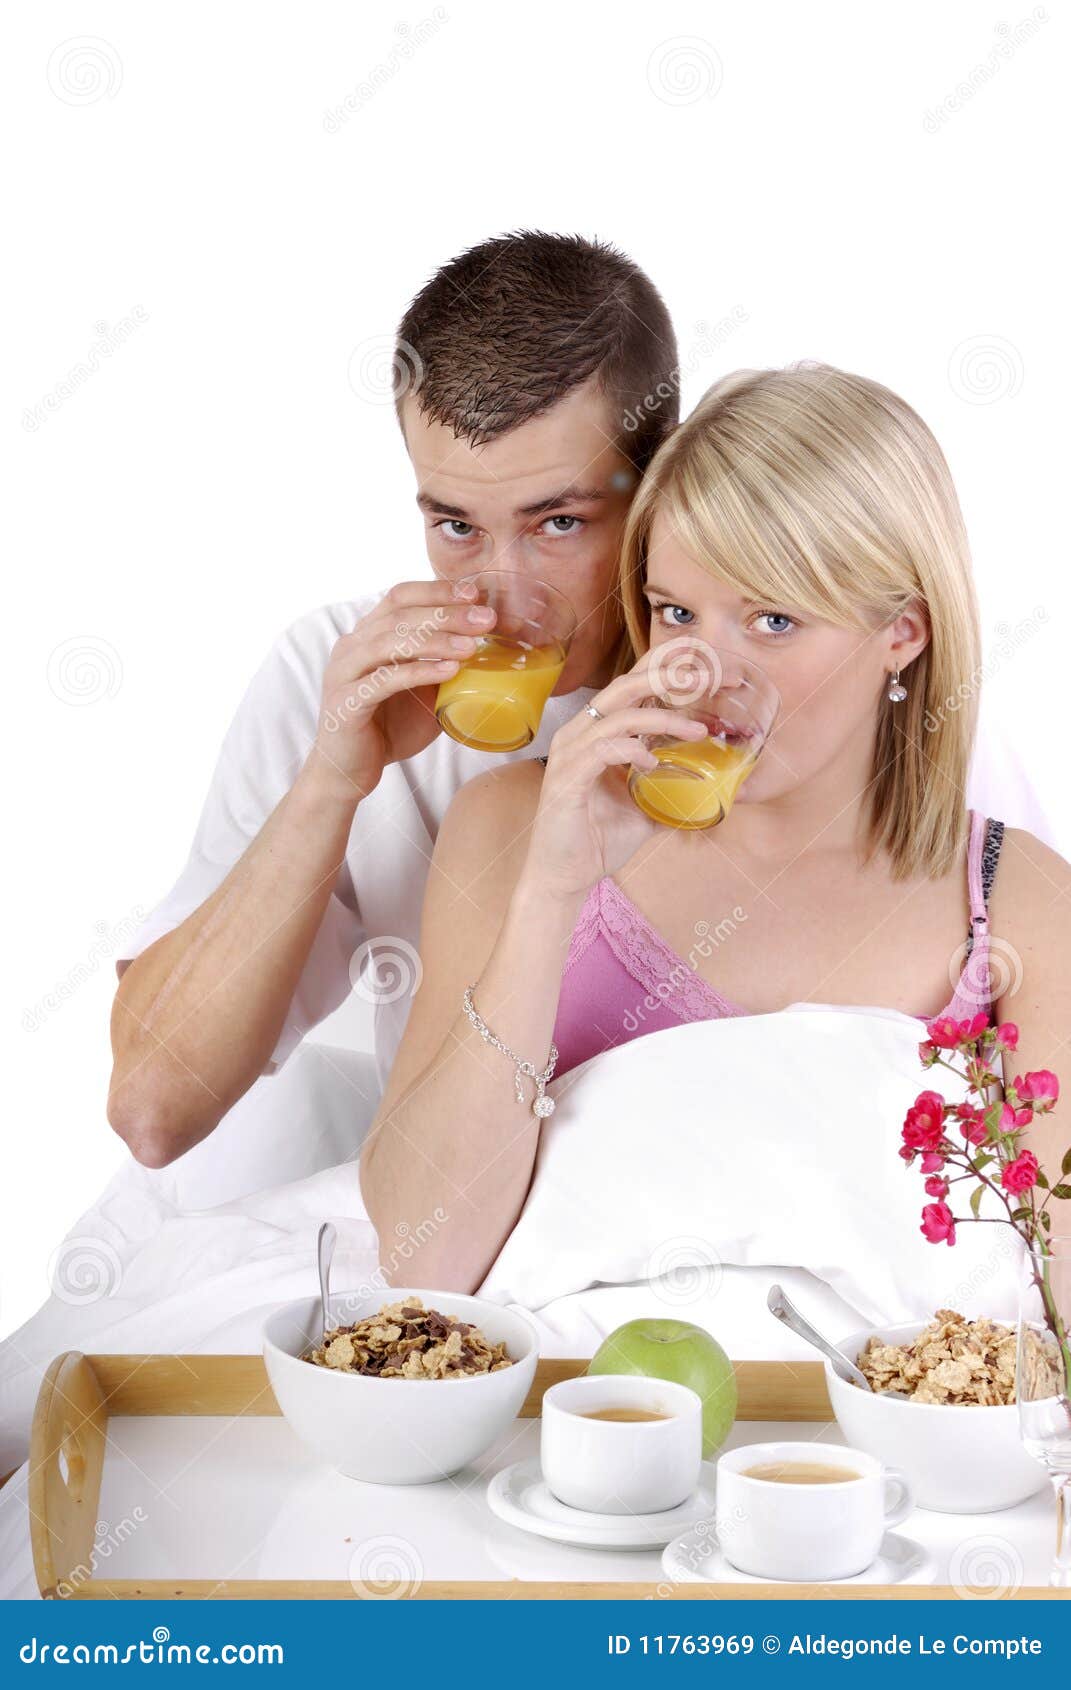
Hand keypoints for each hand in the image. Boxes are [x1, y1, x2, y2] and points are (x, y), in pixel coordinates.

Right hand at [308, 581, 496, 798]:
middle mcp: (351, 647)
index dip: (436, 590)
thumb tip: (489, 651)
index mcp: (367, 636)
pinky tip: (449, 671)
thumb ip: (444, 668)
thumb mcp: (424, 692)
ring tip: (472, 645)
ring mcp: (344, 673)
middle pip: (399, 615)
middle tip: (485, 620)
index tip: (474, 594)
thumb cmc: (388, 729)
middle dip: (446, 613)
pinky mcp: (345, 703)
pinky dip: (419, 672)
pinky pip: (385, 680)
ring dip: (436, 640)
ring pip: (390, 642)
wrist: (349, 772)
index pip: (400, 597)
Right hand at [520, 652, 711, 902]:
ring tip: (697, 730)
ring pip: (620, 715)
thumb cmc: (596, 840)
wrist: (564, 877)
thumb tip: (707, 788)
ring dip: (663, 719)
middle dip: (670, 676)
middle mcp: (580, 734)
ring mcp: (571, 754)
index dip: (668, 669)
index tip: (710, 668)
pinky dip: (632, 750)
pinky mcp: (568, 778)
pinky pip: (603, 749)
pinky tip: (653, 763)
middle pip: (625, 685)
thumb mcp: (643, 809)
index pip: (632, 686)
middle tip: (710, 679)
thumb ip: (667, 790)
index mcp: (597, 733)